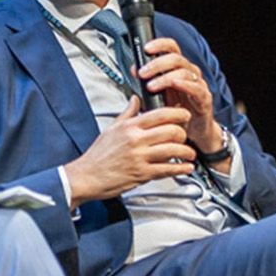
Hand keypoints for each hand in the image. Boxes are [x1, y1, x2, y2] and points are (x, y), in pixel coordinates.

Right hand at [61, 105, 199, 201]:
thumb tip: (135, 100)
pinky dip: (181, 168)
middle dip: (183, 133)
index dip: (178, 113)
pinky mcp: (142, 174)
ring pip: (173, 150)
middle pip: (171, 130)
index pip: (160, 114)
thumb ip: (127, 113)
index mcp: (130, 127)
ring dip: (186, 152)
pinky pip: (167, 169)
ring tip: (189, 153)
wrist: (87, 176)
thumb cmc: (98, 155)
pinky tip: (186, 167)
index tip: (184, 114)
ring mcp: (140, 157)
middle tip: (186, 135)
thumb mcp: (111, 129)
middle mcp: (136, 140)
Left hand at [132, 37, 222, 152]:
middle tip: (143, 73)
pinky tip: (175, 84)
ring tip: (151, 85)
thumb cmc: (178, 109)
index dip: (160, 44)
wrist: (194, 129)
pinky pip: (197, 88)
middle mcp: (190, 72)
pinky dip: (185, 84)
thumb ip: (148, 80)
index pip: (171, 48)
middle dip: (156, 64)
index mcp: (178, 68)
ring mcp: (198, 84)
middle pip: (176, 58)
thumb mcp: (159, 93)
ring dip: (165, 77)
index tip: (146, 49)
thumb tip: (134, 68)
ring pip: (184, 72)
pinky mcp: (204, 99)